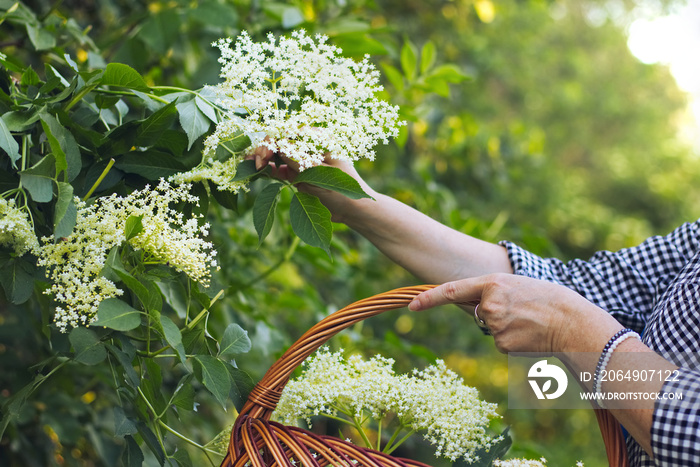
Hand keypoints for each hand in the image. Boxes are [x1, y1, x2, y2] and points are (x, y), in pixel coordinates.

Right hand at [248, 143, 376, 222]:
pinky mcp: (295, 173)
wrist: (352, 212)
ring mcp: (300, 159)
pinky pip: (276, 167)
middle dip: (264, 148)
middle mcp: (308, 146)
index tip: (265, 157)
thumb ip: (301, 160)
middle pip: (279, 140)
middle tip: (256, 163)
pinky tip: (254, 171)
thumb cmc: (343, 191)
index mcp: (319, 139)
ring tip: (248, 164)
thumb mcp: (321, 175)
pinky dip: (265, 168)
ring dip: (261, 157)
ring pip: (275, 153)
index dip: (274, 140)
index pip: (290, 131)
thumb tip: (280, 144)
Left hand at [408, 273, 621, 353]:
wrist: (574, 323)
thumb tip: (479, 310)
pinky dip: (515, 343)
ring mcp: (494, 325)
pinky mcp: (502, 345)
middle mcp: (489, 303)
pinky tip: (532, 337)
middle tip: (523, 312)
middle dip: (495, 316)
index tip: (412, 304)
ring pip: (492, 331)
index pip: (451, 290)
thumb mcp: (519, 286)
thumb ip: (495, 292)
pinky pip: (502, 345)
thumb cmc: (551, 300)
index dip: (429, 298)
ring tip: (532, 322)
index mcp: (493, 283)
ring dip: (508, 330)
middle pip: (478, 314)